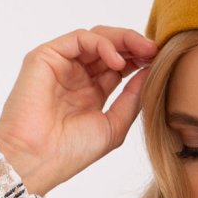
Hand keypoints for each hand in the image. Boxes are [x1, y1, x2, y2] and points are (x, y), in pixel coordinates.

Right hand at [0, 26, 158, 195]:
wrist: (38, 159)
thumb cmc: (71, 151)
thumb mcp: (113, 126)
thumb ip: (131, 99)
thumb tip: (149, 73)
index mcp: (91, 93)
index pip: (118, 66)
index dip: (139, 61)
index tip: (159, 63)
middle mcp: (76, 76)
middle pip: (109, 48)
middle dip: (134, 46)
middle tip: (155, 51)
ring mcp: (61, 64)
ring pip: (95, 38)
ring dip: (122, 40)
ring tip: (143, 52)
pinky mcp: (46, 56)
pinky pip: (79, 39)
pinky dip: (101, 44)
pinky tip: (117, 62)